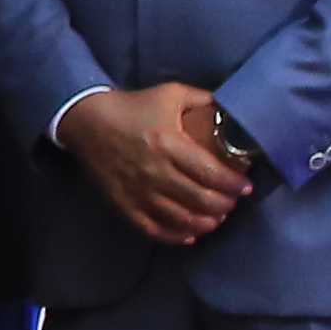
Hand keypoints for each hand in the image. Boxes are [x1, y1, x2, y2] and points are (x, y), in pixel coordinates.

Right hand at [63, 81, 254, 248]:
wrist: (84, 121)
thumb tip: (232, 109)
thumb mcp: (169, 93)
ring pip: (180, 218)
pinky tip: (190, 234)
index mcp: (168, 144)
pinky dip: (175, 236)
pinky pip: (153, 228)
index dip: (233, 184)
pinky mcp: (123, 203)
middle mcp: (154, 172)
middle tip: (232, 202)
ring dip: (205, 223)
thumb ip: (202, 99)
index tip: (246, 187)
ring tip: (216, 218)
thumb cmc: (131, 107)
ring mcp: (138, 191)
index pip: (210, 173)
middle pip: (199, 199)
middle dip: (224, 205)